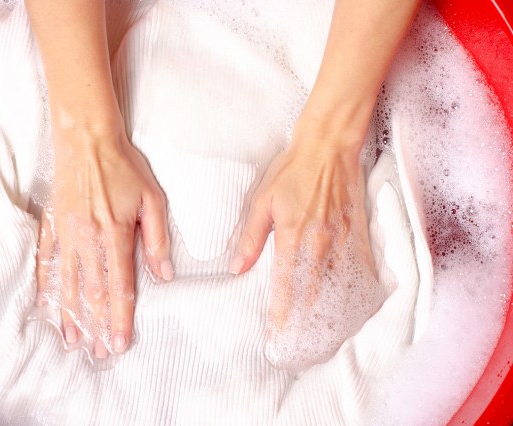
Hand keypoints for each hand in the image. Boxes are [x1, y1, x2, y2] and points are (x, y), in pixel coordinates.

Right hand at [36, 126, 171, 358]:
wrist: (86, 138)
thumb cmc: (124, 167)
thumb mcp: (152, 199)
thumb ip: (157, 239)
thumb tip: (164, 275)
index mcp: (115, 234)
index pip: (120, 286)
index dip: (120, 318)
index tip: (120, 343)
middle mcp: (88, 239)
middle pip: (92, 292)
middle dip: (97, 325)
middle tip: (98, 352)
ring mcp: (66, 233)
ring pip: (68, 282)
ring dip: (71, 314)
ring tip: (72, 340)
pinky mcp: (52, 224)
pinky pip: (46, 260)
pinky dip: (46, 284)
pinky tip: (45, 303)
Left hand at [230, 125, 381, 369]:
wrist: (329, 147)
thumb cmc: (292, 171)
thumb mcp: (263, 202)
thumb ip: (252, 239)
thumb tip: (237, 267)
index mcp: (293, 237)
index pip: (286, 285)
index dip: (282, 312)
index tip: (278, 334)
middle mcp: (320, 244)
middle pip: (313, 292)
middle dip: (305, 320)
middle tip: (301, 343)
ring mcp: (343, 240)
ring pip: (336, 285)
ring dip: (329, 310)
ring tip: (325, 334)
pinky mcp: (358, 233)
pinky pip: (357, 268)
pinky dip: (353, 289)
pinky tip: (352, 305)